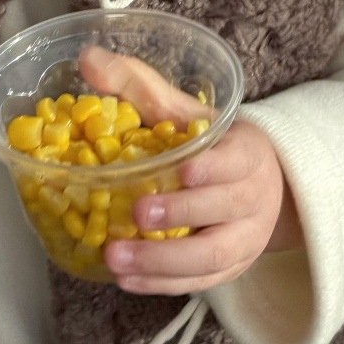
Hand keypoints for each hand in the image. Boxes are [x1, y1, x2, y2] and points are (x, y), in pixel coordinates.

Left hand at [76, 45, 302, 295]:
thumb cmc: (209, 141)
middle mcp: (253, 198)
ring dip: (165, 261)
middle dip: (181, 213)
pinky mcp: (229, 270)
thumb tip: (87, 58)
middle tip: (138, 213)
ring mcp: (244, 239)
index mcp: (247, 151)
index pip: (237, 160)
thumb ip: (137, 83)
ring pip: (213, 257)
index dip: (214, 167)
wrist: (256, 183)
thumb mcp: (182, 109)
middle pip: (225, 210)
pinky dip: (163, 285)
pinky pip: (199, 283)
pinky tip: (128, 280)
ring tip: (117, 258)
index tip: (184, 168)